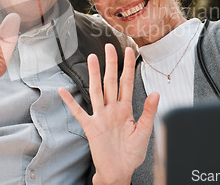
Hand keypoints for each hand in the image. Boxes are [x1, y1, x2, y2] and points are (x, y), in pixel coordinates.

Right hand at [59, 44, 158, 184]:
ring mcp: (100, 117)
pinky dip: (70, 102)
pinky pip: (79, 112)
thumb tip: (156, 93)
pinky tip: (63, 91)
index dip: (127, 67)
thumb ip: (149, 112)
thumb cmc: (131, 154)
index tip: (128, 51)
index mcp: (126, 109)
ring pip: (96, 91)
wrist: (119, 172)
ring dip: (94, 75)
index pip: (127, 83)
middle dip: (110, 64)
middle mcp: (112, 109)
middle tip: (109, 47)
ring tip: (92, 59)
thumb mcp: (144, 132)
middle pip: (110, 82)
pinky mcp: (91, 127)